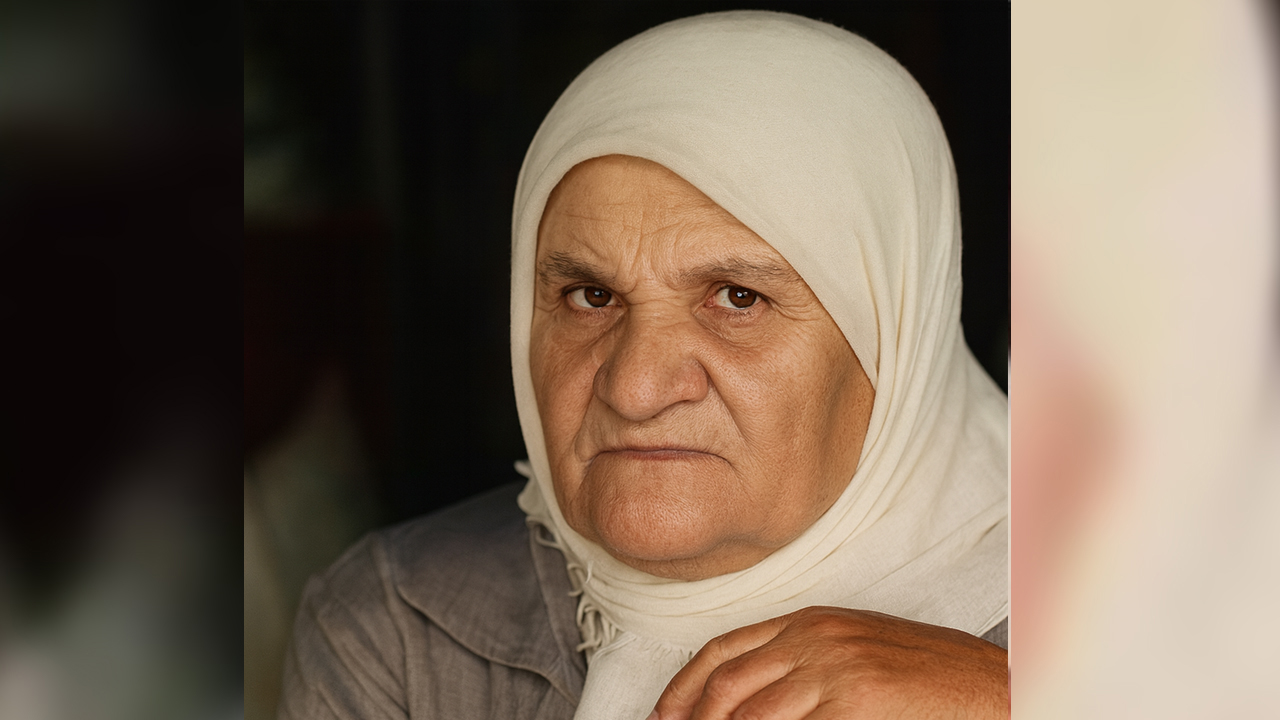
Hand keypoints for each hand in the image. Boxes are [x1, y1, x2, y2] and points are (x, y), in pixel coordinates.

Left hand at [649, 606, 1008, 719]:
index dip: (684, 686)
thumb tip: (752, 701)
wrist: (989, 683)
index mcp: (810, 622)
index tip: (664, 714)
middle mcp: (814, 639)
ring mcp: (834, 669)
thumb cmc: (926, 673)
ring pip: (750, 712)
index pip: (723, 648)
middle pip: (726, 681)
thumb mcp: (854, 651)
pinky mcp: (855, 701)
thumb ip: (802, 668)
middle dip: (692, 718)